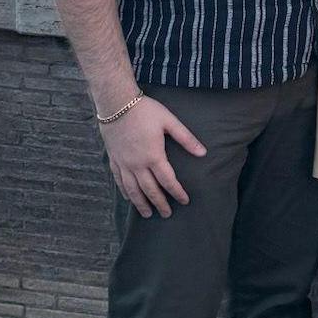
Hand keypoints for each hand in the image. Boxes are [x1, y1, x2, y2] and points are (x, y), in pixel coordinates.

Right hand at [100, 96, 205, 217]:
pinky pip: (119, 181)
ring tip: (147, 214)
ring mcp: (124, 163)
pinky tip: (129, 198)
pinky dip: (125, 192)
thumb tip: (203, 153)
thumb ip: (186, 138)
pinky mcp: (114, 159)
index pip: (168, 181)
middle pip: (150, 190)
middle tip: (167, 214)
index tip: (185, 201)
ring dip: (141, 203)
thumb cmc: (145, 110)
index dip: (177, 192)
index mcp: (154, 156)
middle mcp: (137, 164)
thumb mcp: (169, 121)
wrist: (116, 103)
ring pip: (133, 190)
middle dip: (160, 204)